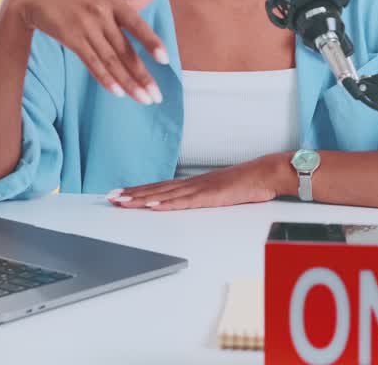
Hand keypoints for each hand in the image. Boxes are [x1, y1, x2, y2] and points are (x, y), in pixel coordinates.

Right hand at [7, 0, 166, 104]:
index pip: (137, 24)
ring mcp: (85, 27)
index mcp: (112, 1)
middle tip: (156, 96)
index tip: (165, 60)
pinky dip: (105, 78)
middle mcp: (100, 13)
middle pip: (125, 50)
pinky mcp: (70, 38)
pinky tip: (118, 92)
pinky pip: (91, 62)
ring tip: (143, 99)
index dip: (151, 42)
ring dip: (128, 83)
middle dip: (143, 75)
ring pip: (111, 60)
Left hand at [107, 155, 293, 210]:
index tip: (121, 193)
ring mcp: (200, 189)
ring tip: (122, 201)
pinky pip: (184, 201)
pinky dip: (166, 203)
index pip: (160, 188)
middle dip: (132, 194)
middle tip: (111, 198)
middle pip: (156, 190)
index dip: (139, 191)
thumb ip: (205, 197)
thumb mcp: (221, 192)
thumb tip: (190, 203)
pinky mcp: (209, 196)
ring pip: (164, 194)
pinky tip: (152, 205)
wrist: (266, 173)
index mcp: (194, 184)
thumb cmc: (247, 183)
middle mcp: (192, 184)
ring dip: (141, 198)